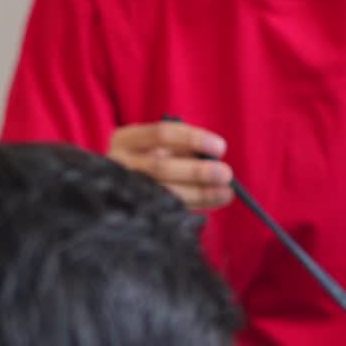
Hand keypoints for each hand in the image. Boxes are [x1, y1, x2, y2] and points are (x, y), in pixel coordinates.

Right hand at [107, 121, 233, 209]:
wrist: (118, 186)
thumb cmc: (150, 158)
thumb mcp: (161, 147)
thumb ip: (183, 148)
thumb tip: (215, 158)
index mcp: (125, 140)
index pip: (161, 134)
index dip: (193, 139)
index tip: (221, 147)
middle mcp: (119, 165)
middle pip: (161, 167)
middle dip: (197, 171)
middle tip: (226, 173)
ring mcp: (124, 191)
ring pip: (165, 193)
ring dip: (201, 192)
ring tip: (226, 192)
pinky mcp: (133, 212)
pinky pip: (169, 210)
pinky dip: (196, 204)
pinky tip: (214, 200)